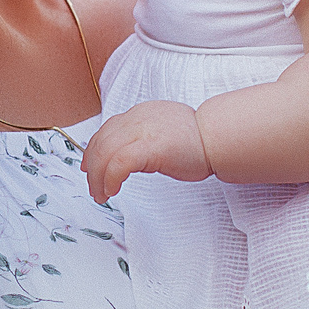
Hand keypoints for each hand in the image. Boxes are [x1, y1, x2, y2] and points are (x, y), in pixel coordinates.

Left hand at [81, 101, 209, 202]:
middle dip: (92, 167)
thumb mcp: (163, 132)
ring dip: (98, 177)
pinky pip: (119, 163)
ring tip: (101, 194)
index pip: (107, 129)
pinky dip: (110, 178)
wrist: (218, 138)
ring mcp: (142, 131)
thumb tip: (130, 155)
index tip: (90, 167)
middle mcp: (137, 118)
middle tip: (94, 188)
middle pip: (101, 141)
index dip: (94, 150)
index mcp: (140, 114)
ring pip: (105, 153)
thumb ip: (145, 138)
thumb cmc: (197, 141)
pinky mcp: (149, 147)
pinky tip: (112, 190)